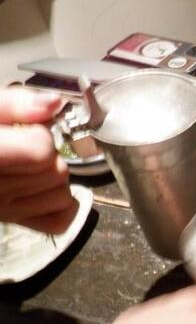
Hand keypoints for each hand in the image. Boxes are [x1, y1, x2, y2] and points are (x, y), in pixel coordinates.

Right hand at [0, 87, 77, 233]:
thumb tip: (53, 104)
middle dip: (49, 154)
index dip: (39, 133)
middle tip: (25, 145)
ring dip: (54, 178)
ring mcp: (2, 210)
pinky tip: (42, 188)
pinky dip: (59, 204)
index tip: (25, 129)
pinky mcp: (12, 220)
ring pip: (62, 194)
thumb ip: (14, 103)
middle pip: (56, 171)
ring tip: (28, 164)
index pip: (41, 152)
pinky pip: (59, 220)